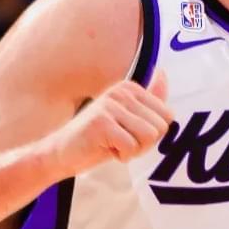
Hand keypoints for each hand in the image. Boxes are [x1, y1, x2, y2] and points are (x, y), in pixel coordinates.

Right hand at [48, 70, 173, 176]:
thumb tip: (163, 73)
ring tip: (114, 144)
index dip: (152, 134)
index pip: (167, 116)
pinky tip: (105, 148)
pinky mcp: (101, 122)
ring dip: (133, 150)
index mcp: (131, 88)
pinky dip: (122, 156)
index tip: (131, 134)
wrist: (61, 152)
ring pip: (148, 137)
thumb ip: (149, 100)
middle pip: (160, 128)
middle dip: (144, 144)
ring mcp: (111, 105)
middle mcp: (122, 91)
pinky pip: (131, 147)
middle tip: (121, 141)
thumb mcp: (128, 117)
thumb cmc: (99, 138)